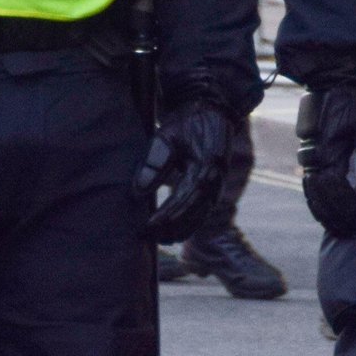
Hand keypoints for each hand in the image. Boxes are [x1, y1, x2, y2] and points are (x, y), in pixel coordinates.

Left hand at [139, 99, 237, 242]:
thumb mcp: (168, 135)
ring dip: (179, 230)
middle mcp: (216, 178)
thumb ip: (155, 162)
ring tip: (156, 241)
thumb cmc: (186, 123)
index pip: (188, 195)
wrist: (210, 114)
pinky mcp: (212, 190)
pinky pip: (201, 213)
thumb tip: (138, 192)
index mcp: (208, 163)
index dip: (170, 212)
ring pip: (200, 216)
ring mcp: (217, 185)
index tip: (150, 224)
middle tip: (147, 236)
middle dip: (172, 227)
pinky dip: (187, 226)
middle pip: (196, 211)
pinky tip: (171, 236)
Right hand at [296, 53, 355, 239]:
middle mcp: (313, 156)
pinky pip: (309, 185)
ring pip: (311, 194)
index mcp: (328, 150)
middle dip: (336, 217)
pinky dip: (317, 202)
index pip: (335, 190)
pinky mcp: (308, 154)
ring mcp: (307, 156)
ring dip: (325, 213)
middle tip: (352, 232)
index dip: (346, 208)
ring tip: (340, 229)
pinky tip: (327, 213)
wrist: (331, 80)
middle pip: (320, 197)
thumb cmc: (353, 102)